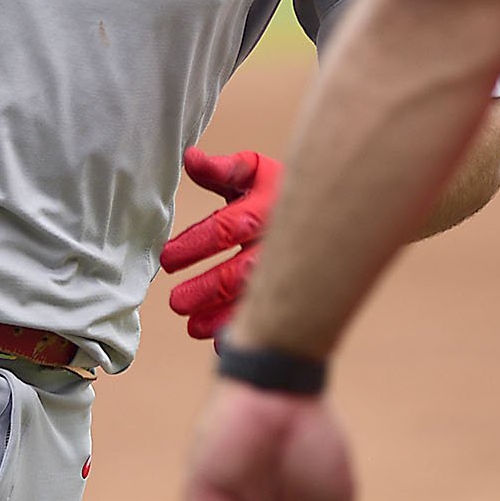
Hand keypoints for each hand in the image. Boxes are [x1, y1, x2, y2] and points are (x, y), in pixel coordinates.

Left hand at [162, 146, 282, 339]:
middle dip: (206, 288)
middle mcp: (279, 241)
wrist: (332, 206)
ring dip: (222, 315)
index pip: (226, 228)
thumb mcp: (253, 171)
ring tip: (192, 326)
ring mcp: (291, 268)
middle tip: (176, 302)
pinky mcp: (296, 290)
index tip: (167, 259)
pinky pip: (273, 316)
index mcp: (266, 208)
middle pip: (240, 271)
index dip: (195, 244)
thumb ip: (221, 169)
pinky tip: (223, 343)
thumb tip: (189, 158)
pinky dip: (246, 329)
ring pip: (255, 298)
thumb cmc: (278, 190)